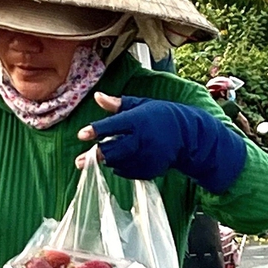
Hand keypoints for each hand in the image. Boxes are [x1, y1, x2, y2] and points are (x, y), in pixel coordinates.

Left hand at [76, 92, 246, 193]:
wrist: (188, 135)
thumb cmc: (160, 116)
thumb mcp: (140, 104)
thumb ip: (117, 104)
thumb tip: (97, 96)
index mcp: (138, 120)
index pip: (114, 125)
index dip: (96, 131)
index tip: (81, 135)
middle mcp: (142, 139)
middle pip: (114, 150)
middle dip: (96, 155)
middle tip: (80, 160)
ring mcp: (147, 156)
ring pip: (119, 163)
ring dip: (108, 161)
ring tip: (102, 157)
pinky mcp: (150, 169)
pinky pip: (128, 172)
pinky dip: (120, 167)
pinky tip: (120, 160)